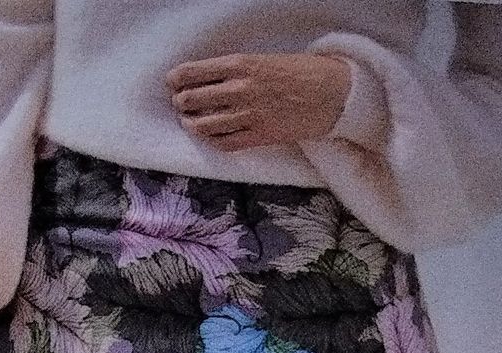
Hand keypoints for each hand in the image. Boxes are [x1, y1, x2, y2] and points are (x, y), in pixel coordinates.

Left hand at [166, 52, 351, 150]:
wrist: (330, 93)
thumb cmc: (300, 72)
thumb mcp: (264, 60)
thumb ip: (236, 70)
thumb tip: (207, 79)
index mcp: (241, 65)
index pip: (195, 73)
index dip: (177, 79)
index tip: (171, 82)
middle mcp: (240, 90)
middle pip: (194, 100)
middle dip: (181, 102)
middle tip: (179, 103)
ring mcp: (248, 116)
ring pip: (204, 124)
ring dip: (191, 124)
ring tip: (188, 121)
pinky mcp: (258, 136)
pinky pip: (225, 142)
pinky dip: (211, 140)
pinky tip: (208, 136)